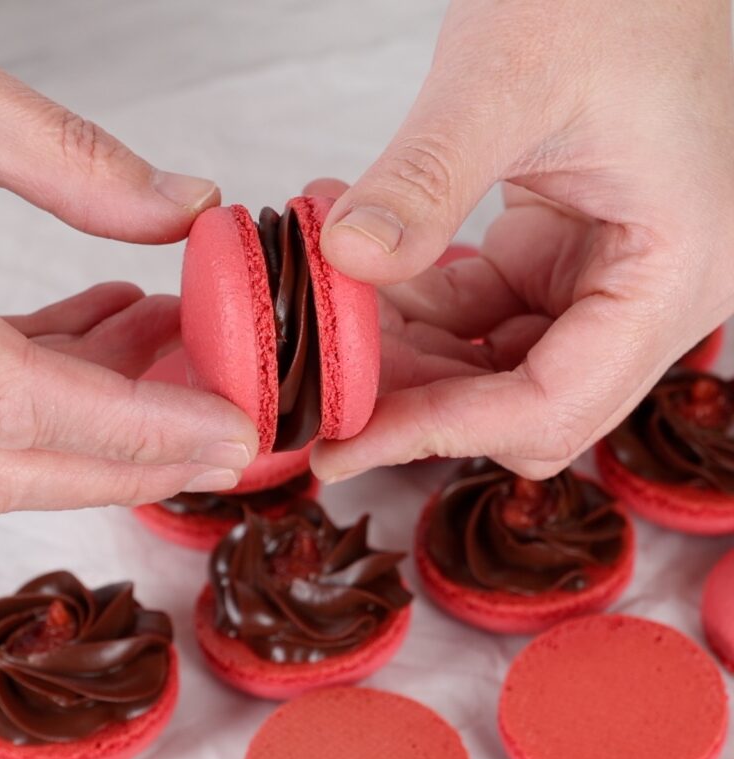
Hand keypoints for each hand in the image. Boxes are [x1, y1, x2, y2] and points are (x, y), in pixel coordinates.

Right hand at [0, 43, 256, 515]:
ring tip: (174, 343)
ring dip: (93, 413)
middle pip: (12, 462)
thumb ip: (58, 156)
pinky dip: (35, 379)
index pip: (27, 408)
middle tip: (228, 429)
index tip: (235, 435)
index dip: (144, 431)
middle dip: (135, 456)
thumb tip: (184, 202)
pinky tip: (99, 327)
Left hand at [310, 0, 733, 480]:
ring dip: (409, 357)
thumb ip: (428, 178)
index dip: (439, 434)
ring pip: (494, 370)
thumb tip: (348, 261)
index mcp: (672, 276)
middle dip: (417, 400)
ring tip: (332, 313)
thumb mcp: (510, 76)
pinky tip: (362, 273)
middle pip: (521, 405)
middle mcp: (648, 298)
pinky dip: (420, 310)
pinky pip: (481, 317)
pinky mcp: (562, 259)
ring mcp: (605, 282)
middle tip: (322, 381)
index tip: (343, 446)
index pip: (551, 406)